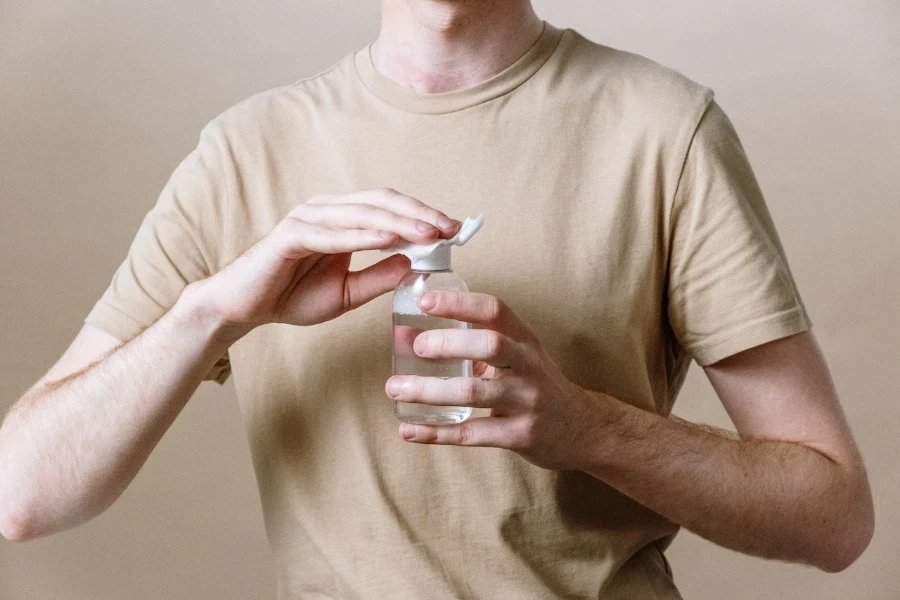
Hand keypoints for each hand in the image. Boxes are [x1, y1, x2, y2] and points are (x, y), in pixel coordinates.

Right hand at [188, 188, 459, 334]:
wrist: (244, 308)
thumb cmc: (292, 297)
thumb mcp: (348, 293)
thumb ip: (379, 277)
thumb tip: (414, 264)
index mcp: (343, 219)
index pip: (390, 209)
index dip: (423, 216)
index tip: (456, 230)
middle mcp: (327, 210)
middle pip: (382, 203)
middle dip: (420, 215)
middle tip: (451, 229)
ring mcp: (308, 218)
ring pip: (363, 213)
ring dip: (400, 222)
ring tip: (430, 233)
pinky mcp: (291, 235)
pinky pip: (333, 233)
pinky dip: (363, 235)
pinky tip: (390, 240)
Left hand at [385, 291, 606, 469]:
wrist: (583, 429)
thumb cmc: (536, 385)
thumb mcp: (516, 356)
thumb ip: (469, 345)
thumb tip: (406, 335)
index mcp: (524, 339)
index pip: (494, 310)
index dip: (459, 303)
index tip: (425, 301)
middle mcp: (528, 366)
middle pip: (489, 345)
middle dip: (448, 344)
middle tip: (415, 347)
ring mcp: (526, 402)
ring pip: (474, 392)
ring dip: (430, 390)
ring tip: (395, 388)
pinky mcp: (520, 435)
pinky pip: (473, 434)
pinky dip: (436, 432)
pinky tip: (409, 429)